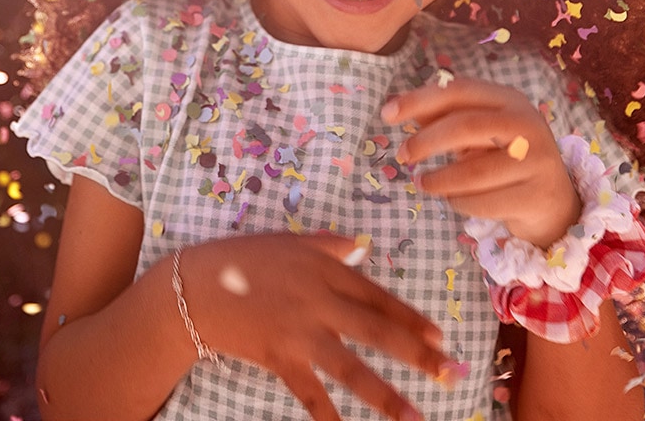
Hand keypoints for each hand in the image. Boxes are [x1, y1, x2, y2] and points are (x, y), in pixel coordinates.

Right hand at [179, 233, 447, 420]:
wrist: (193, 288)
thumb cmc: (240, 259)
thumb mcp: (288, 241)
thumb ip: (328, 243)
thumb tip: (361, 247)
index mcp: (326, 271)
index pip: (379, 297)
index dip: (411, 318)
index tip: (440, 336)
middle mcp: (321, 303)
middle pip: (378, 332)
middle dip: (418, 355)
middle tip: (451, 372)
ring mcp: (302, 335)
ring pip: (352, 368)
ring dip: (386, 395)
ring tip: (415, 416)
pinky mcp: (281, 359)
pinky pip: (310, 393)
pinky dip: (328, 416)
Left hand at [387, 79, 581, 247]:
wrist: (554, 200)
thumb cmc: (506, 158)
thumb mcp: (480, 132)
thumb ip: (445, 117)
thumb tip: (398, 109)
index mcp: (510, 100)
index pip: (459, 91)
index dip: (420, 100)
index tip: (387, 114)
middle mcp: (528, 124)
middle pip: (465, 126)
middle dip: (426, 141)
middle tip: (403, 155)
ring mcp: (537, 161)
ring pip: (473, 172)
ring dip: (439, 180)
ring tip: (423, 183)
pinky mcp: (536, 196)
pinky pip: (482, 203)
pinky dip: (458, 203)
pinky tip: (454, 200)